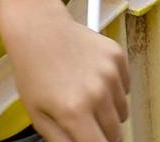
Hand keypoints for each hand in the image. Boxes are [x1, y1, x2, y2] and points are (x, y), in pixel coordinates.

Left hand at [6, 6, 129, 141]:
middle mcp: (97, 93)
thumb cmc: (34, 72)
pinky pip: (125, 88)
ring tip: (85, 96)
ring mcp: (110, 73)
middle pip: (115, 133)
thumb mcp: (39, 116)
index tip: (91, 141)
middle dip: (101, 134)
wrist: (39, 30)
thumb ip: (61, 141)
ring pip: (122, 112)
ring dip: (108, 112)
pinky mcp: (117, 57)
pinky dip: (114, 89)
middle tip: (84, 122)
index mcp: (74, 111)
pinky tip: (92, 78)